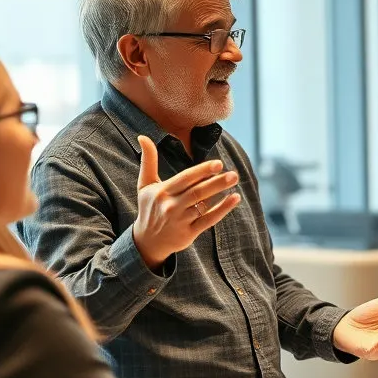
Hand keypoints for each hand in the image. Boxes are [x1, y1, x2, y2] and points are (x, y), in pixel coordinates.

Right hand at [132, 135, 240, 270]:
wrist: (147, 241)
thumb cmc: (149, 208)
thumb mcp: (144, 185)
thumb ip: (148, 161)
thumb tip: (143, 136)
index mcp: (162, 192)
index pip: (185, 179)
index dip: (201, 171)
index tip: (218, 164)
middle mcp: (170, 206)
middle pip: (196, 191)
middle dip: (216, 182)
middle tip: (233, 174)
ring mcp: (180, 220)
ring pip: (203, 205)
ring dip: (220, 193)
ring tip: (234, 181)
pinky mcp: (189, 233)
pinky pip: (208, 220)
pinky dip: (222, 210)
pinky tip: (234, 199)